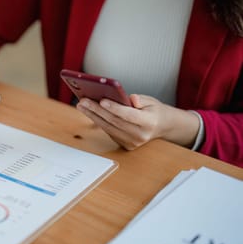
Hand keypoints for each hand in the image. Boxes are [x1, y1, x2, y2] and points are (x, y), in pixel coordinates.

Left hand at [76, 94, 199, 149]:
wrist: (161, 126)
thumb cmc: (153, 111)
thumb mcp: (151, 101)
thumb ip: (140, 99)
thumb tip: (131, 98)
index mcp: (149, 123)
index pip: (129, 115)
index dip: (115, 108)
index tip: (102, 100)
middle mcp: (140, 135)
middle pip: (115, 122)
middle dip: (97, 110)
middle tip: (83, 101)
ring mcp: (132, 142)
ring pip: (108, 128)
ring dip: (92, 116)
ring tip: (81, 105)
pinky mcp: (125, 145)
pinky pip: (109, 131)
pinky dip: (98, 121)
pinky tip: (89, 112)